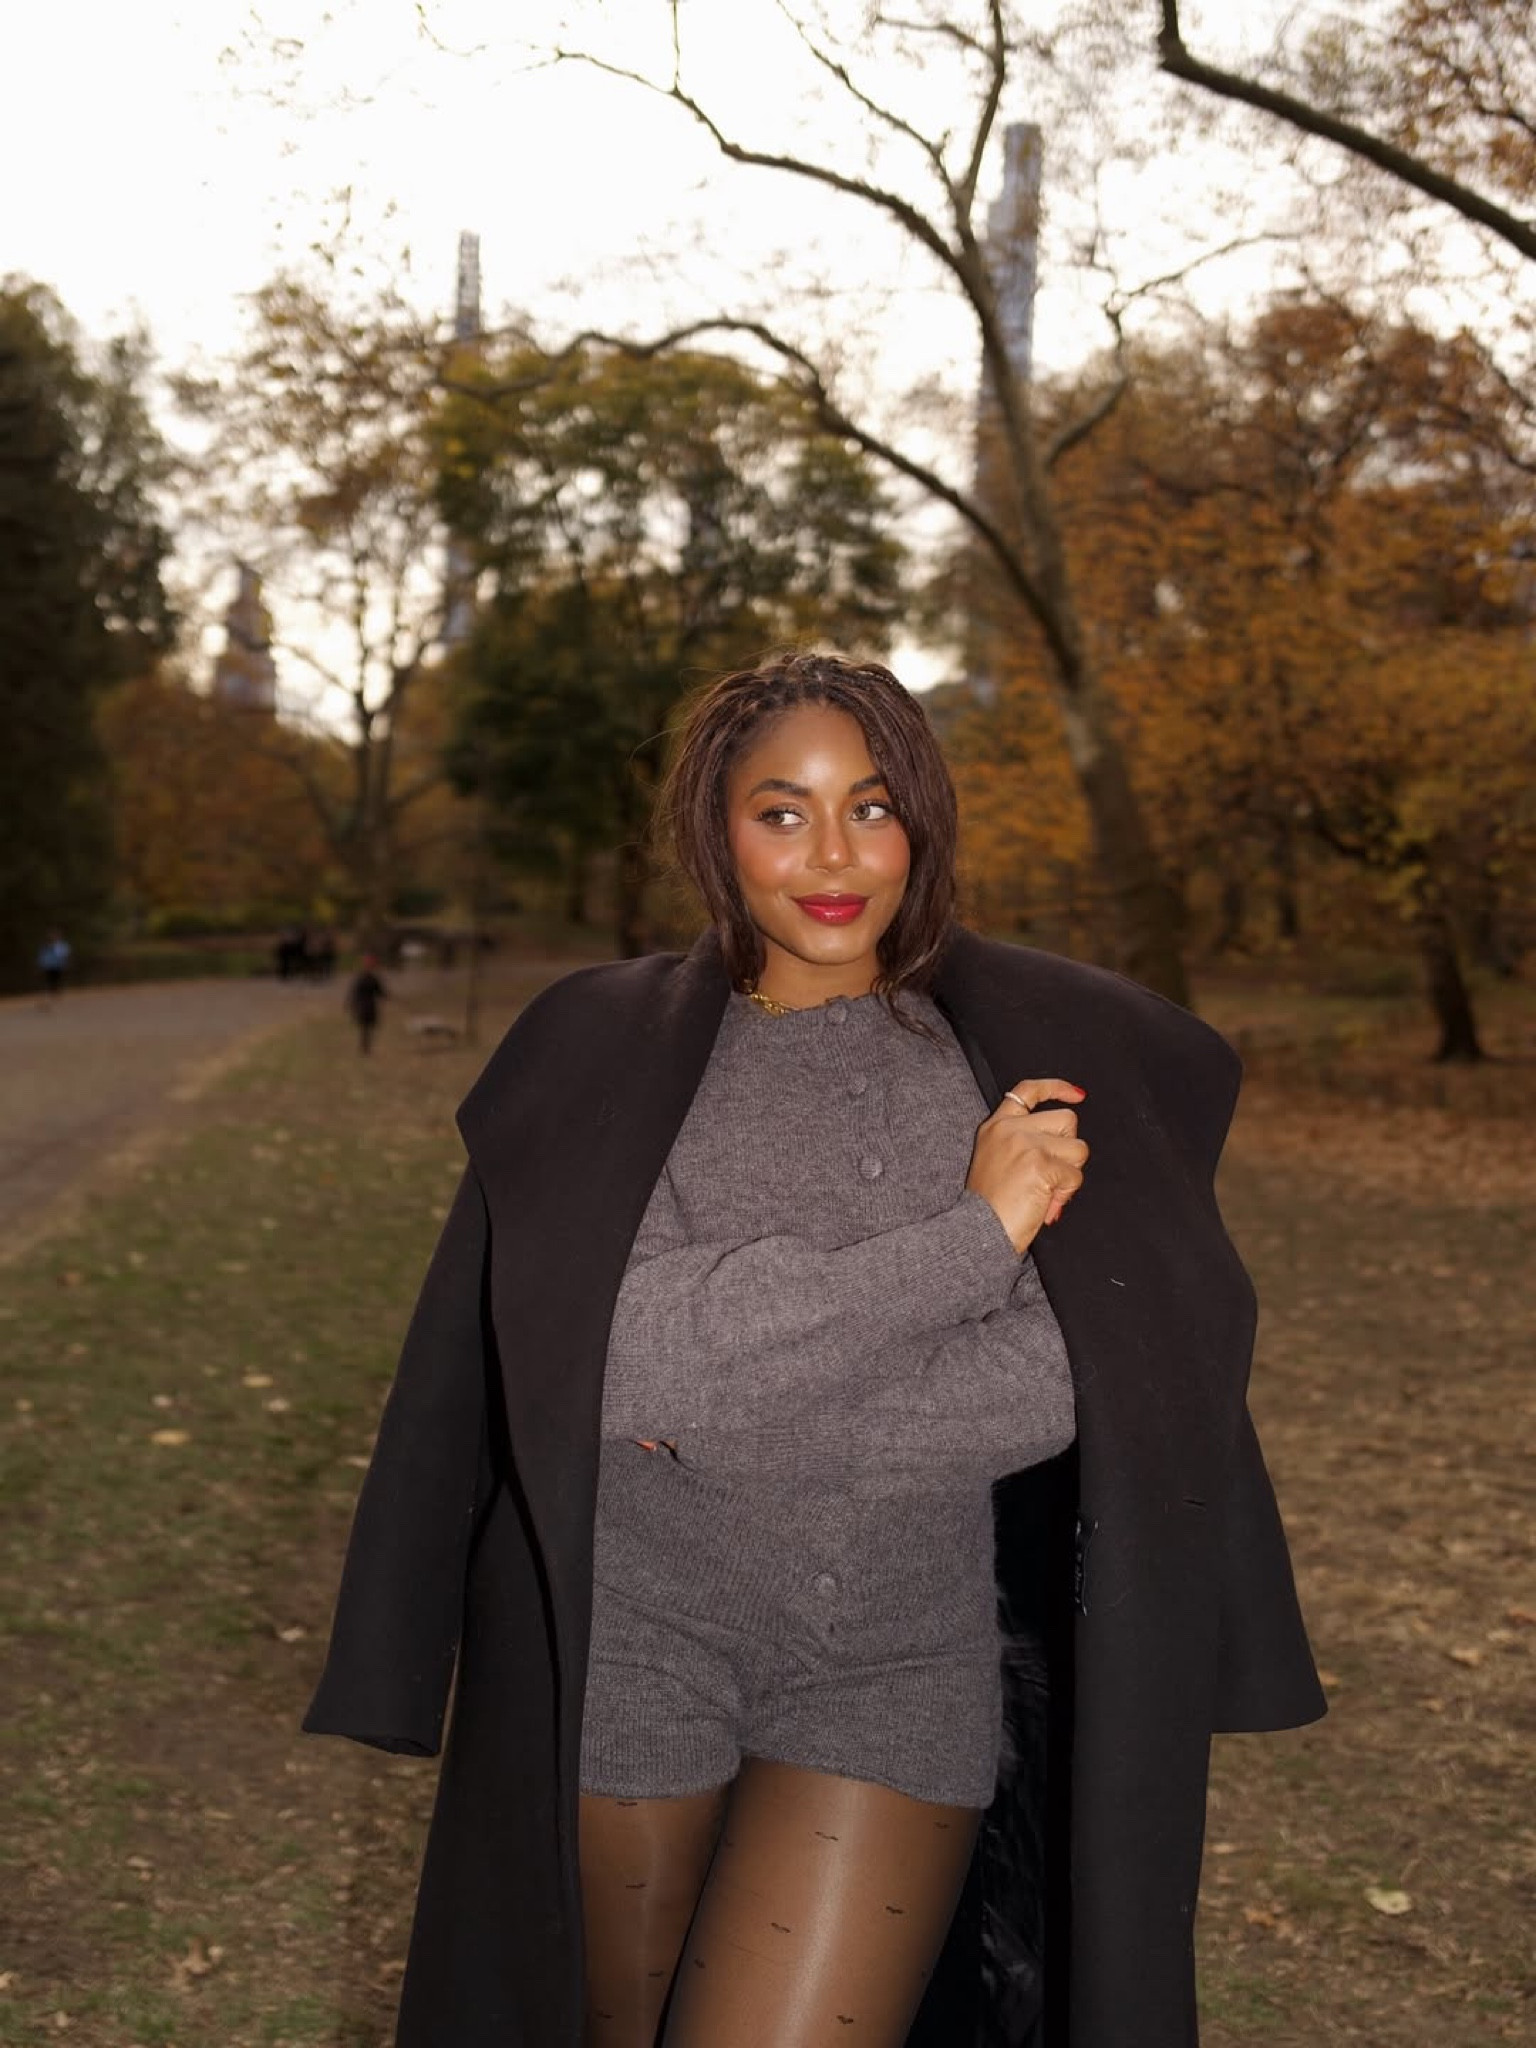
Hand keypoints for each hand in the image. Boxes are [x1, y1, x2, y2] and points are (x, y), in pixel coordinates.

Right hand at [966, 1077, 1088, 1253]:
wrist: (978, 1232)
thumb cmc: (989, 1208)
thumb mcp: (997, 1162)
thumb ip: (1025, 1143)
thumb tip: (1065, 1144)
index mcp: (996, 1126)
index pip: (1028, 1090)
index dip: (1057, 1088)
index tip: (1077, 1094)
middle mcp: (1009, 1129)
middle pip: (1067, 1120)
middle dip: (1069, 1149)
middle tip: (1051, 1176)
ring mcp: (1025, 1144)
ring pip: (1078, 1148)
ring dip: (1070, 1174)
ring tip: (1046, 1193)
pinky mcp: (1040, 1164)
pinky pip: (1075, 1175)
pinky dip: (1066, 1194)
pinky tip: (1046, 1204)